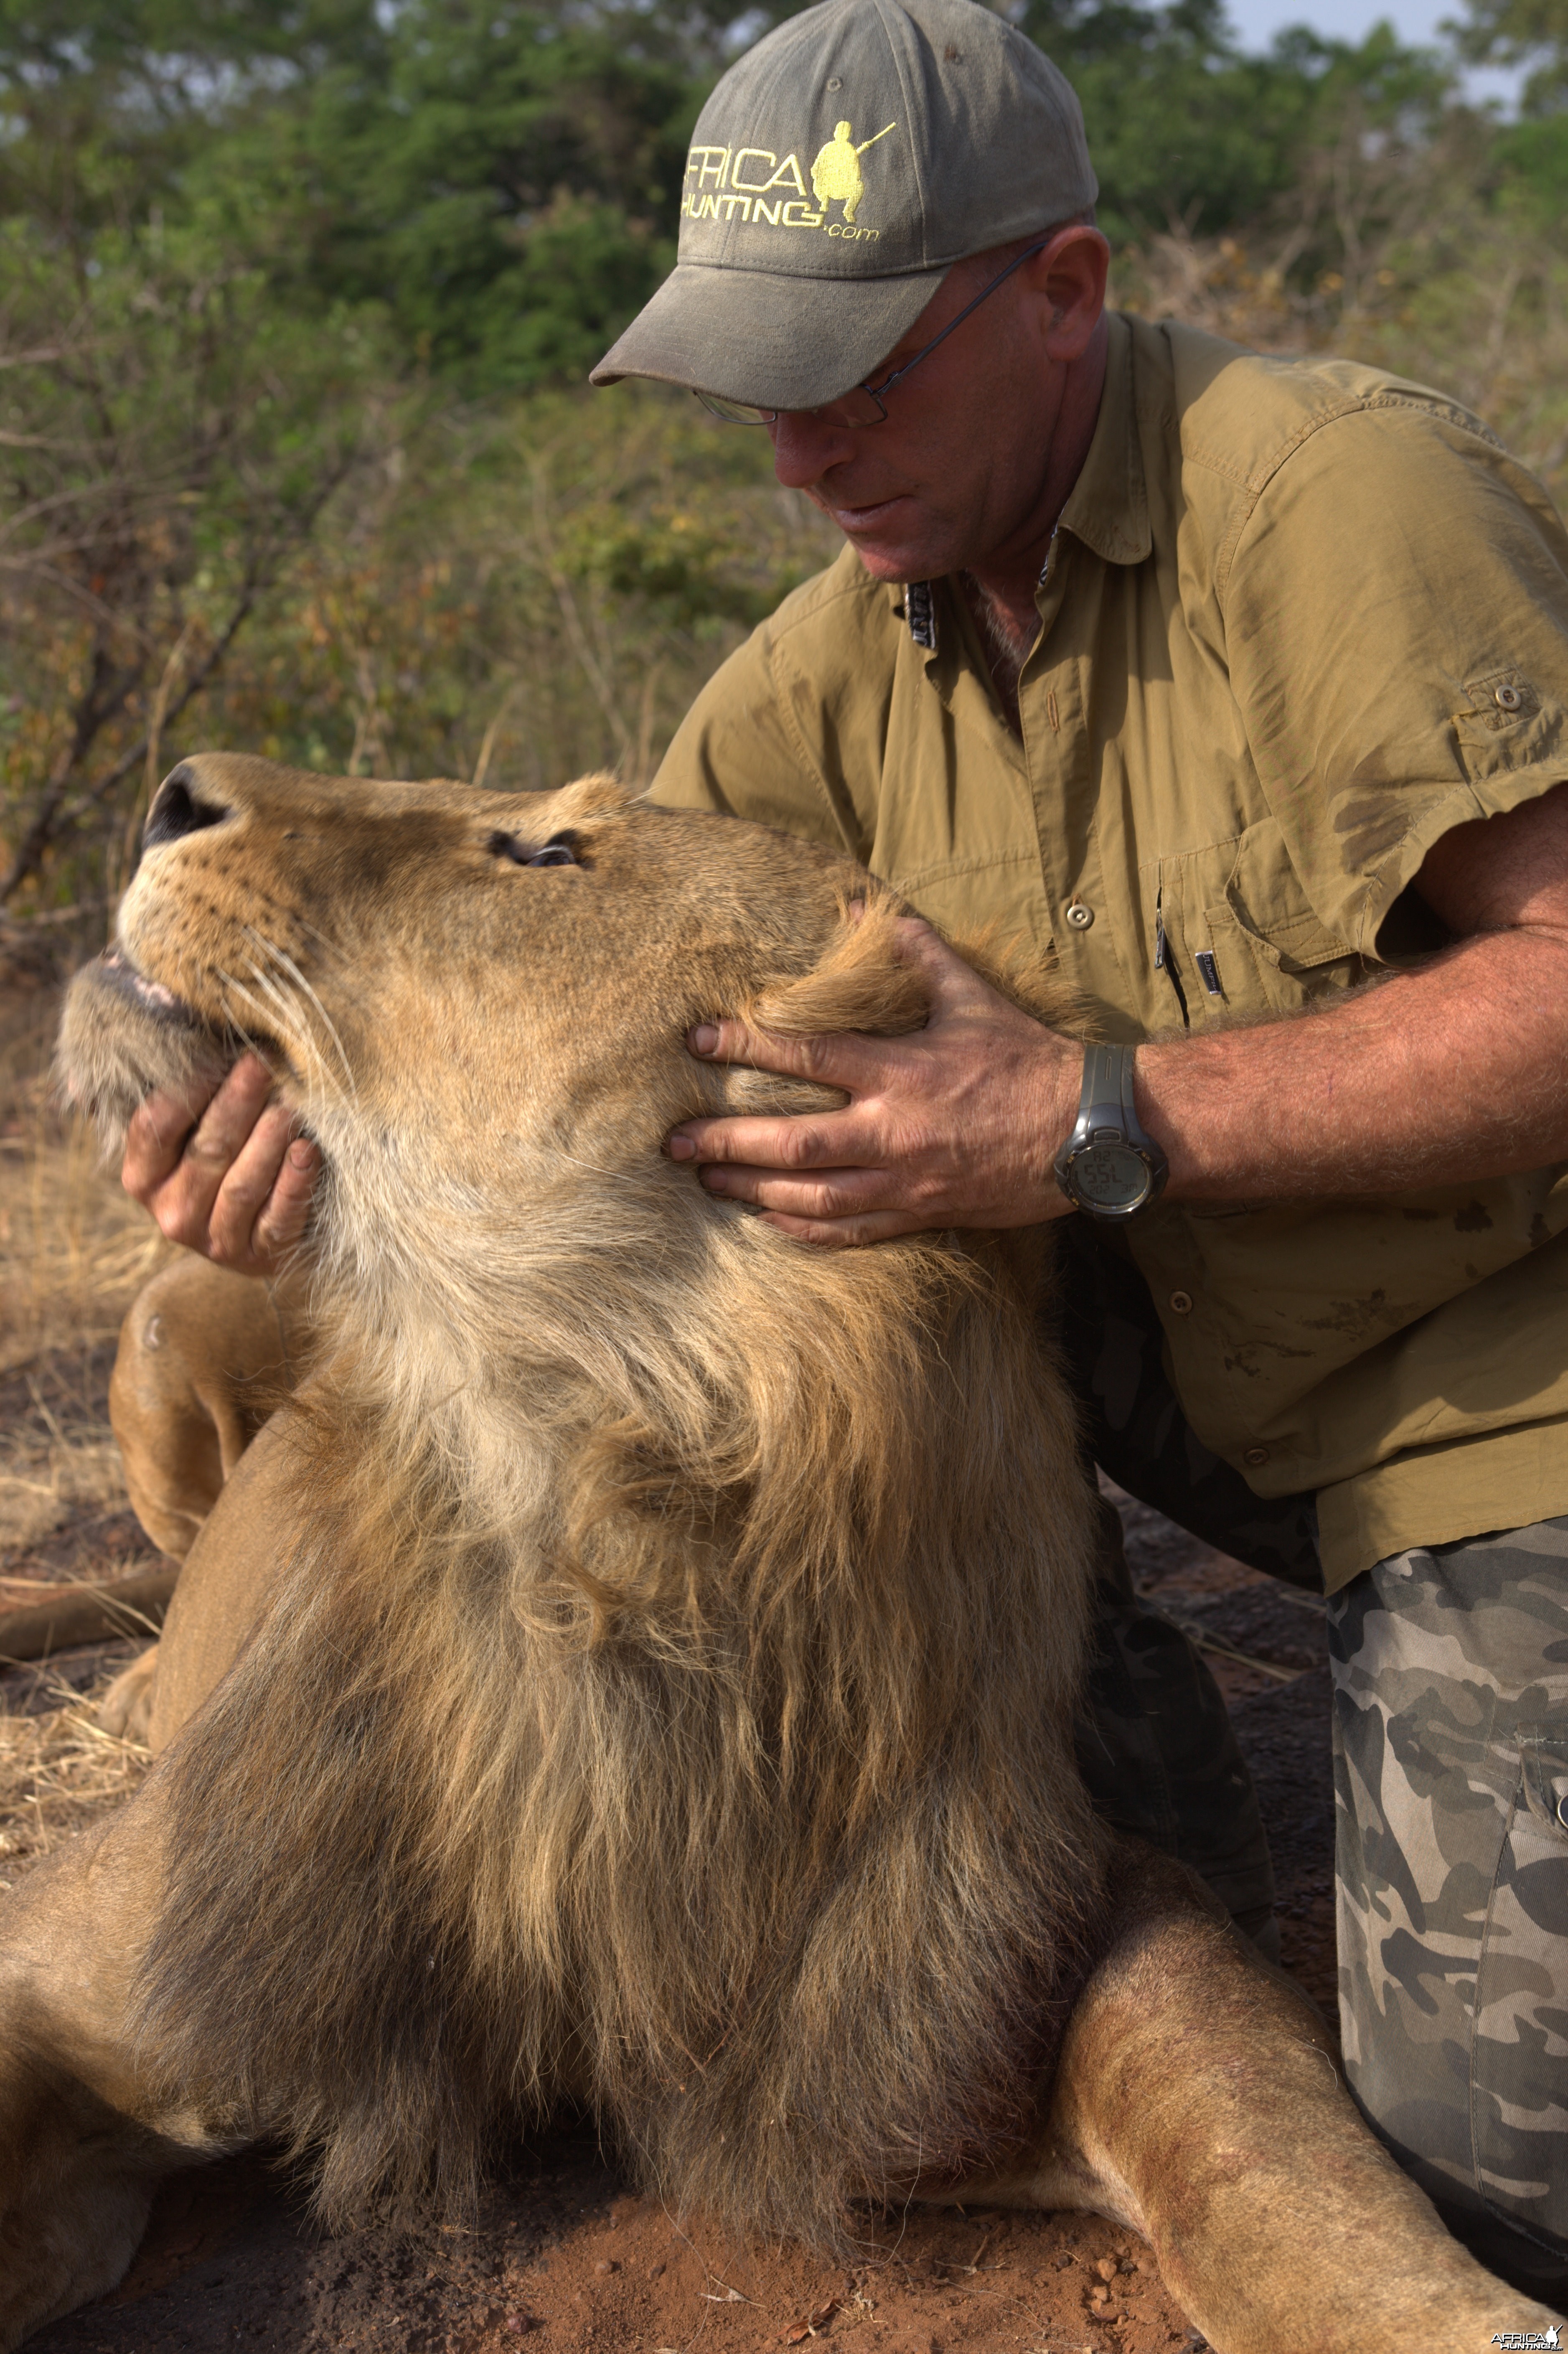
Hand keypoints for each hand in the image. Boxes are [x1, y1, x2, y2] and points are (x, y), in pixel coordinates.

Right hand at [121, 1054, 318, 1274]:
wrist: (262, 1234)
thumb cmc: (226, 1160)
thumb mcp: (191, 1132)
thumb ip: (181, 1093)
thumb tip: (171, 1026)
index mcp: (143, 1177)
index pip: (154, 1126)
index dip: (187, 1088)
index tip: (219, 1053)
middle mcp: (172, 1213)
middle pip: (206, 1151)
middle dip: (237, 1103)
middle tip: (263, 1065)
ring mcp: (215, 1241)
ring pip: (242, 1185)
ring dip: (269, 1141)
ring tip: (291, 1105)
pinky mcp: (260, 1257)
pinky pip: (278, 1218)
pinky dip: (294, 1184)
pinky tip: (308, 1152)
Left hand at [667, 918, 1080, 1244]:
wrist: (1087, 1130)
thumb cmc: (1029, 1059)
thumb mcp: (974, 997)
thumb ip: (919, 954)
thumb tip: (875, 907)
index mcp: (901, 1072)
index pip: (806, 1057)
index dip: (746, 1047)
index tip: (697, 1042)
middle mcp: (894, 1131)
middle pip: (791, 1143)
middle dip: (725, 1142)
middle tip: (672, 1141)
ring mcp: (906, 1180)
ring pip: (811, 1196)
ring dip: (751, 1188)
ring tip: (706, 1178)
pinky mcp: (924, 1213)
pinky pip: (851, 1231)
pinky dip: (803, 1229)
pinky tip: (767, 1220)